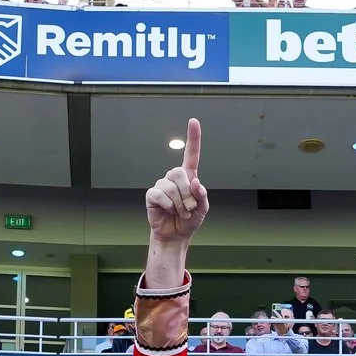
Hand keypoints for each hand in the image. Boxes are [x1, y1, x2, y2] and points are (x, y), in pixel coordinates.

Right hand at [145, 119, 207, 250]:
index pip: (191, 154)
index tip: (193, 121)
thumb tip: (196, 183)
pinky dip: (168, 206)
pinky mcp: (152, 194)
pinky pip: (160, 195)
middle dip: (187, 193)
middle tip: (188, 207)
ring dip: (179, 204)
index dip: (193, 138)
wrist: (175, 234)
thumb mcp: (203, 209)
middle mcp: (174, 177)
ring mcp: (162, 185)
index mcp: (188, 177)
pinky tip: (168, 211)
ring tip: (180, 212)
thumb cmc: (189, 220)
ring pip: (171, 187)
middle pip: (179, 172)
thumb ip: (202, 196)